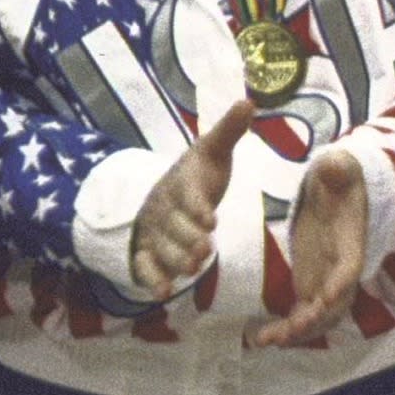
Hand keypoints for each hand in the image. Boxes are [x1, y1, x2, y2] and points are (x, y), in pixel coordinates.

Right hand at [127, 96, 254, 302]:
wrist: (163, 189)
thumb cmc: (197, 173)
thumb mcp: (212, 151)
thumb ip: (229, 130)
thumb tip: (249, 100)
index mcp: (181, 184)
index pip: (189, 197)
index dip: (198, 209)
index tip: (211, 220)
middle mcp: (163, 209)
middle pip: (174, 227)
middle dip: (188, 239)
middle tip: (204, 251)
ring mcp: (153, 231)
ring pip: (161, 248)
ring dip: (175, 259)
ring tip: (194, 267)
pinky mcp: (148, 250)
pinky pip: (145, 265)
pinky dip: (151, 279)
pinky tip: (163, 293)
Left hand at [250, 143, 369, 348]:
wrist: (339, 191)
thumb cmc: (340, 179)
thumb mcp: (340, 168)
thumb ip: (337, 168)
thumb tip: (335, 164)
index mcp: (350, 242)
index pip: (350, 266)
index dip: (341, 282)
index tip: (327, 297)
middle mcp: (340, 268)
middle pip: (335, 304)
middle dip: (314, 320)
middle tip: (288, 330)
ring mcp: (324, 278)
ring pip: (317, 316)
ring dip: (295, 332)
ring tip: (264, 339)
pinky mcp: (309, 282)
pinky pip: (300, 314)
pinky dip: (285, 330)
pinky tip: (259, 337)